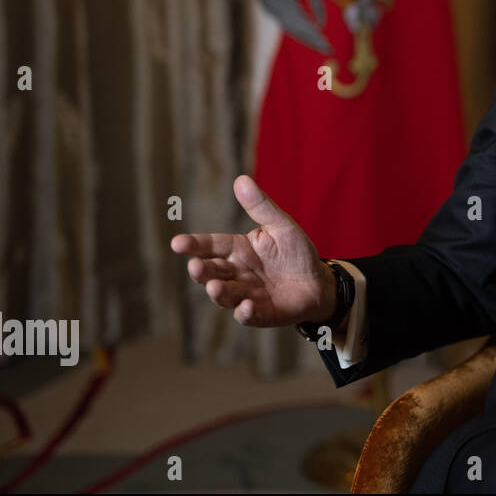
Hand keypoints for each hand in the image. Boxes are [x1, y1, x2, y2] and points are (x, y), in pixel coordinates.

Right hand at [171, 175, 333, 327]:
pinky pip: (248, 315)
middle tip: (195, 267)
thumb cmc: (296, 252)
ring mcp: (246, 295)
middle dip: (201, 271)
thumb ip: (260, 207)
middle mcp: (236, 273)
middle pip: (212, 272)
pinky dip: (245, 312)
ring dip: (218, 293)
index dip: (194, 245)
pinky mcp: (260, 314)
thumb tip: (241, 179)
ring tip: (214, 287)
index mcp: (238, 250)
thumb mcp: (281, 226)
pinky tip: (246, 306)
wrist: (318, 282)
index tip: (177, 243)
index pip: (211, 245)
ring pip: (224, 295)